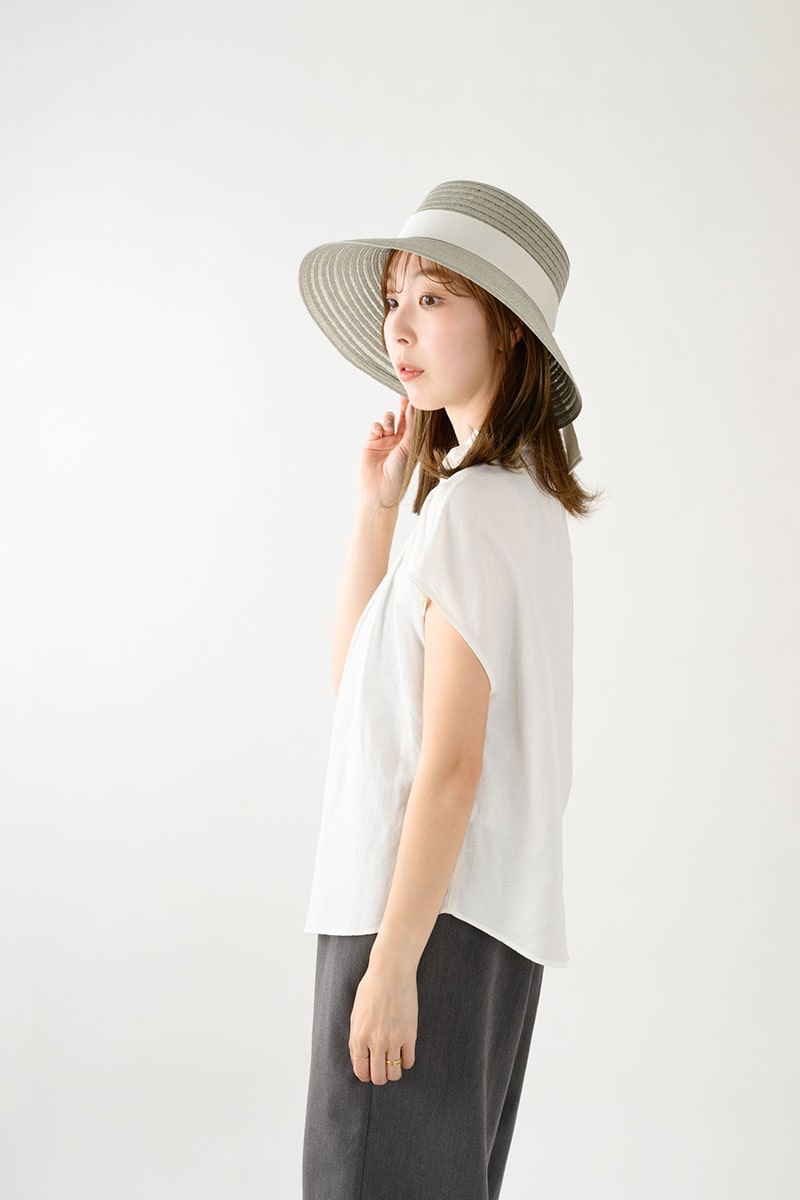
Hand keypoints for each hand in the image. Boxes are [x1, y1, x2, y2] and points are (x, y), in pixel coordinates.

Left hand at [348, 956, 417, 1084]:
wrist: (391, 972)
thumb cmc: (371, 989)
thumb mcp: (355, 1014)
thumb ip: (355, 1038)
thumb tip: (358, 1059)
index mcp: (359, 1037)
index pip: (361, 1071)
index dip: (366, 1075)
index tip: (370, 1071)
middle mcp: (375, 1042)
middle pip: (378, 1077)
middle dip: (380, 1076)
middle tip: (383, 1068)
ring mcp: (393, 1039)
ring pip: (395, 1073)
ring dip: (394, 1071)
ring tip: (394, 1061)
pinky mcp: (410, 1034)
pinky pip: (409, 1061)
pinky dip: (406, 1061)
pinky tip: (404, 1052)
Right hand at [357, 396, 415, 510]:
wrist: (380, 488)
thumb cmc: (398, 473)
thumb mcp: (408, 448)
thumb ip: (411, 428)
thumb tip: (415, 409)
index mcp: (410, 443)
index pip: (413, 423)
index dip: (414, 411)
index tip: (416, 399)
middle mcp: (398, 440)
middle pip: (401, 418)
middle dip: (402, 407)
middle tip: (404, 398)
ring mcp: (384, 440)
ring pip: (387, 420)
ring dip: (389, 420)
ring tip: (390, 429)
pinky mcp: (370, 442)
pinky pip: (374, 427)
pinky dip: (377, 426)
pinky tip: (379, 433)